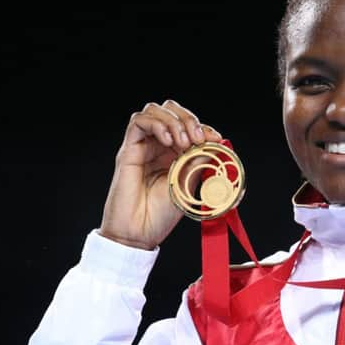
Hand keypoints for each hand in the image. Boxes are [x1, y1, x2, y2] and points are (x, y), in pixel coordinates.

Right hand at [99, 100, 221, 249]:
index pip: (188, 125)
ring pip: (154, 110)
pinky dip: (157, 124)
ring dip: (174, 121)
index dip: (203, 127)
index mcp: (175, 154)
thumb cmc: (160, 216)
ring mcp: (143, 147)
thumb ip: (198, 162)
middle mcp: (158, 146)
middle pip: (171, 110)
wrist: (139, 234)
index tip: (216, 139)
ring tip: (183, 142)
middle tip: (198, 138)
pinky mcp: (128, 150)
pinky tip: (168, 141)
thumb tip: (215, 143)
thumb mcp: (189, 184)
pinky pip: (138, 122)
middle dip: (188, 119)